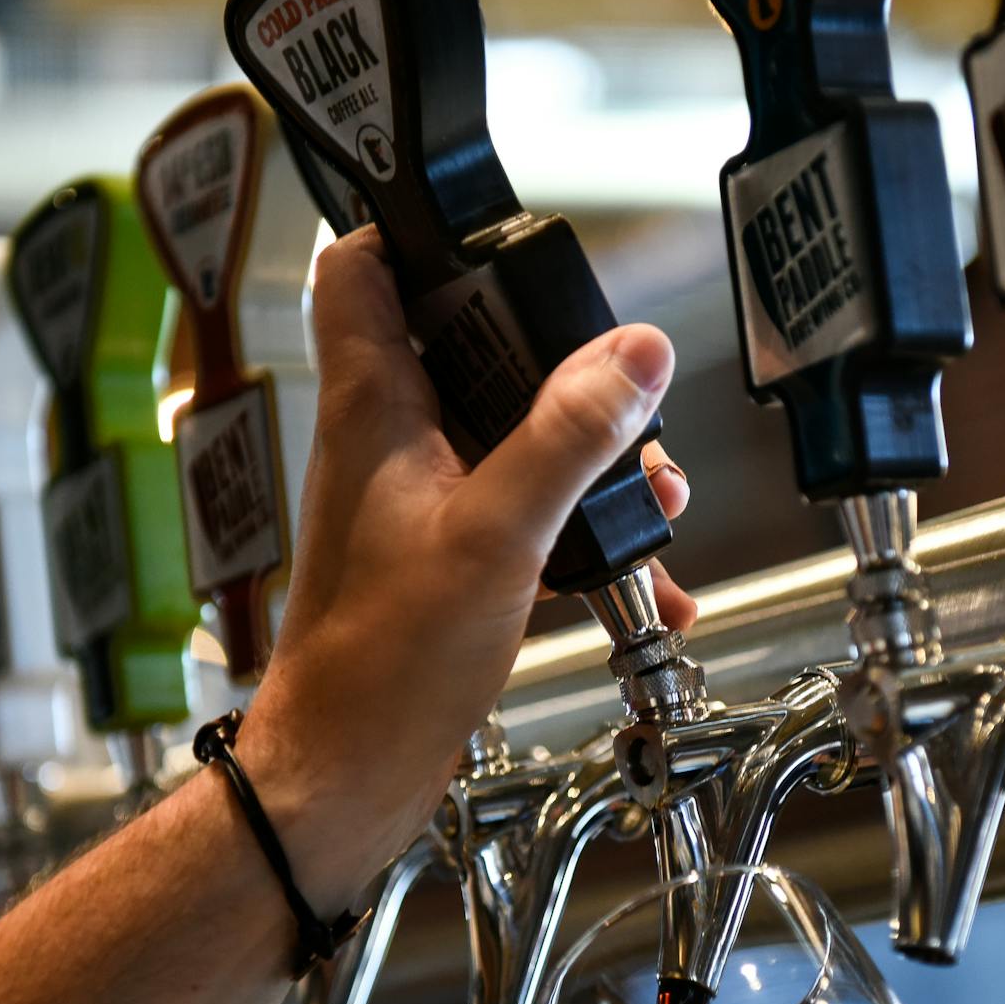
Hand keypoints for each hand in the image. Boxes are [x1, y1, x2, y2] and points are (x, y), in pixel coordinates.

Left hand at [243, 227, 689, 913]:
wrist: (351, 772)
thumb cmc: (387, 662)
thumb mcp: (497, 534)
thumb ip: (568, 438)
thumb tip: (635, 355)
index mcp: (374, 407)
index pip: (363, 270)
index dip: (416, 232)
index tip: (494, 231)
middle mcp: (387, 440)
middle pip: (467, 346)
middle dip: (557, 363)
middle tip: (622, 394)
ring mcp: (416, 497)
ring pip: (506, 431)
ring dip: (582, 453)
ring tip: (652, 496)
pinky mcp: (443, 553)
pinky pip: (520, 509)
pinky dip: (576, 527)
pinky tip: (638, 575)